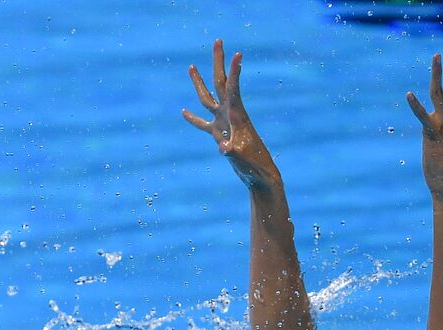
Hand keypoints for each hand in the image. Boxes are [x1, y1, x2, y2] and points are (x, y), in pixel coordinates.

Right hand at [182, 40, 278, 190]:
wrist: (259, 176)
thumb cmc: (255, 167)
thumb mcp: (243, 159)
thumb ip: (233, 152)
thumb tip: (223, 148)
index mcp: (238, 115)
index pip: (233, 88)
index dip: (234, 72)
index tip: (238, 54)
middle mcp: (230, 114)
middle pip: (220, 83)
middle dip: (219, 62)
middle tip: (218, 41)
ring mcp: (224, 123)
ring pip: (208, 98)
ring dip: (199, 83)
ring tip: (191, 66)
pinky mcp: (219, 135)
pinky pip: (203, 123)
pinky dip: (193, 118)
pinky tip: (183, 112)